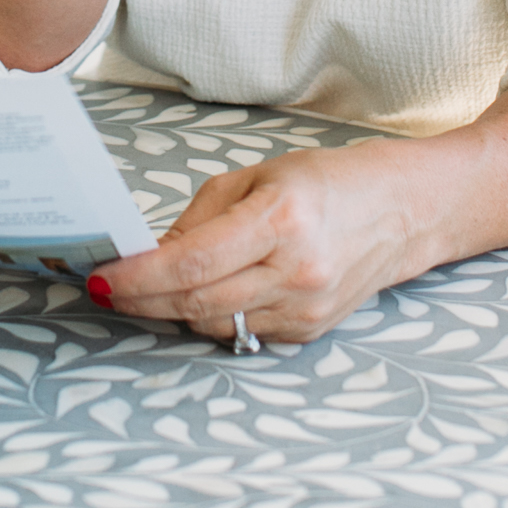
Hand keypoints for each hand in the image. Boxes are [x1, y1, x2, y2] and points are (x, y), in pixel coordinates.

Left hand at [88, 140, 438, 345]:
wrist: (406, 210)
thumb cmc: (331, 182)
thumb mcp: (259, 176)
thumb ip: (201, 218)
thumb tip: (150, 253)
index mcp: (281, 219)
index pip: (190, 264)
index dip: (137, 277)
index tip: (101, 277)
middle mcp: (296, 271)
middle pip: (195, 302)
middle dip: (141, 299)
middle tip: (108, 289)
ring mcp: (305, 307)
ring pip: (214, 323)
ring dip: (173, 310)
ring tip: (150, 288)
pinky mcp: (309, 329)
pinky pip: (242, 331)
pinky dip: (213, 315)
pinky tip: (204, 294)